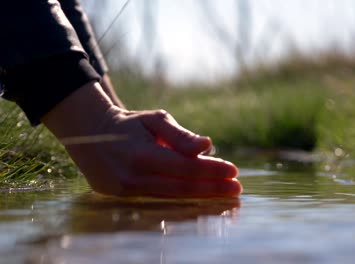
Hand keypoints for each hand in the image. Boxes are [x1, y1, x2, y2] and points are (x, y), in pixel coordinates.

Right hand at [42, 82, 241, 197]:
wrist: (88, 134)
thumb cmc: (129, 124)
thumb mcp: (154, 120)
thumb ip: (180, 135)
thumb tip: (207, 145)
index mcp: (141, 154)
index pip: (186, 167)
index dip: (212, 171)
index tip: (234, 171)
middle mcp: (132, 177)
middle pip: (182, 188)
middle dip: (213, 189)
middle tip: (237, 190)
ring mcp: (123, 191)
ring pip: (171, 198)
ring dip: (202, 198)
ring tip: (226, 198)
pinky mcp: (120, 198)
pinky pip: (158, 201)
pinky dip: (182, 201)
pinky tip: (201, 200)